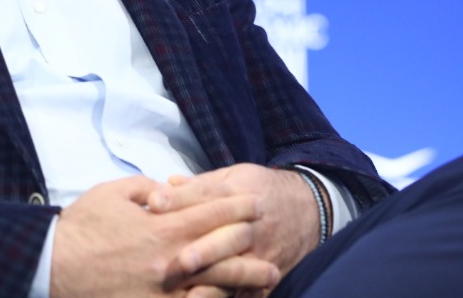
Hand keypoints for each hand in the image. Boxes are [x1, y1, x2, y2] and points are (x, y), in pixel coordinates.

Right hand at [50, 175, 279, 296]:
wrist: (53, 265)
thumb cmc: (82, 226)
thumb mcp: (113, 193)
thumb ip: (146, 188)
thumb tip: (169, 191)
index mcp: (160, 227)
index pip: (210, 214)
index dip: (236, 206)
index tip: (255, 202)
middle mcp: (169, 260)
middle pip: (223, 251)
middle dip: (250, 242)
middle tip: (271, 236)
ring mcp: (164, 291)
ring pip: (216, 285)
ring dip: (245, 278)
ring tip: (268, 275)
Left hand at [157, 164, 320, 293]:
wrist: (309, 211)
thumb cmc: (260, 190)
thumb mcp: (234, 177)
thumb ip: (200, 184)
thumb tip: (167, 184)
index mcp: (239, 194)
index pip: (208, 195)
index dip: (180, 198)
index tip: (153, 201)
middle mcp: (251, 225)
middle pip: (228, 236)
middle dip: (204, 248)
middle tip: (180, 259)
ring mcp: (261, 253)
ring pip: (239, 269)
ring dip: (216, 280)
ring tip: (192, 292)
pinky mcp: (267, 277)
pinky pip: (249, 291)